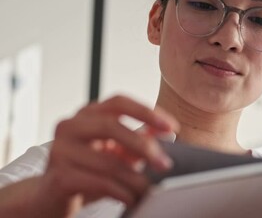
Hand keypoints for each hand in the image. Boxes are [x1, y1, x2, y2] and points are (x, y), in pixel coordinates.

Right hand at [34, 95, 178, 216]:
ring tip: (148, 189)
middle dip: (144, 146)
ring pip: (107, 161)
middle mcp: (70, 126)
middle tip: (165, 164)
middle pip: (112, 126)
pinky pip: (98, 183)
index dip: (147, 112)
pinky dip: (121, 192)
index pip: (119, 103)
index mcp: (87, 114)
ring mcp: (60, 150)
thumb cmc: (86, 169)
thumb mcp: (115, 151)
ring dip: (135, 178)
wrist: (49, 196)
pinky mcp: (58, 176)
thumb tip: (167, 133)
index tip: (171, 128)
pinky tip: (131, 198)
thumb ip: (137, 139)